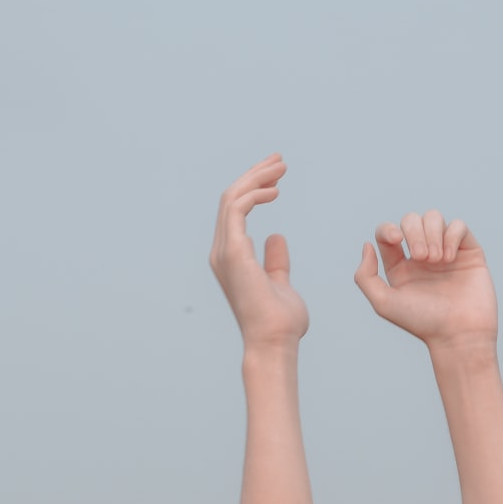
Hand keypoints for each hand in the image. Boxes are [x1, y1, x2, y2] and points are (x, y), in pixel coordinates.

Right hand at [210, 153, 307, 347]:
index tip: (278, 176)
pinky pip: (237, 210)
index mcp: (230, 257)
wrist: (275, 342)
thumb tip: (276, 237)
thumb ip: (275, 261)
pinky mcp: (234, 253)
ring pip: (232, 199)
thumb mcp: (280, 283)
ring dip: (255, 178)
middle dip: (255, 175)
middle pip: (231, 199)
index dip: (254, 188)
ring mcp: (225, 252)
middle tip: (280, 161)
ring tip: (280, 168)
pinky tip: (275, 191)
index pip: (236, 211)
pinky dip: (254, 194)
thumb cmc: (280, 322)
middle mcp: (222, 252)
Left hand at [354, 210, 497, 350]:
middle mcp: (422, 257)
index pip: (387, 233)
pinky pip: (458, 226)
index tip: (396, 240)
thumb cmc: (422, 322)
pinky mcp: (469, 252)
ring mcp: (446, 252)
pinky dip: (451, 236)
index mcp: (400, 266)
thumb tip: (367, 245)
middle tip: (423, 258)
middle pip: (411, 220)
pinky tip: (450, 258)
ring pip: (434, 217)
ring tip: (436, 260)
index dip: (388, 229)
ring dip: (432, 233)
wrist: (459, 334)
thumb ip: (365, 276)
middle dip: (414, 232)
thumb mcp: (383, 303)